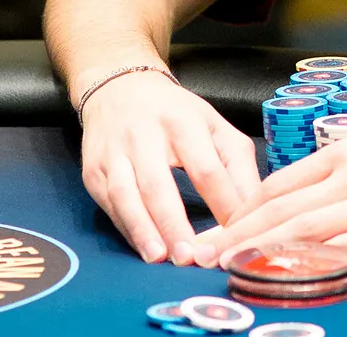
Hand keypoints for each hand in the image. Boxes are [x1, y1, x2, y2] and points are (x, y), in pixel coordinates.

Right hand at [78, 71, 260, 264]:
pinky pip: (109, 203)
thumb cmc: (178, 115)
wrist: (121, 88)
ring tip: (161, 257)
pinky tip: (142, 247)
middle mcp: (145, 136)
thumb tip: (252, 210)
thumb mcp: (216, 127)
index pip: (207, 169)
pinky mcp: (93, 169)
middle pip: (159, 184)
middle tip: (191, 257)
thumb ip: (237, 166)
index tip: (235, 234)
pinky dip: (126, 228)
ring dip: (143, 230)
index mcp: (185, 122)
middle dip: (175, 224)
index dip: (222, 203)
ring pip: (126, 196)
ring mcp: (115, 153)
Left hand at [190, 119, 346, 267]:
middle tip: (196, 254)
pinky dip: (308, 263)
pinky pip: (344, 250)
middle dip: (232, 235)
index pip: (278, 185)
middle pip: (279, 210)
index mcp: (346, 152)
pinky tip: (285, 275)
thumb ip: (344, 174)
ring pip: (301, 231)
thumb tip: (308, 203)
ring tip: (224, 269)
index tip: (214, 232)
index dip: (240, 212)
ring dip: (256, 252)